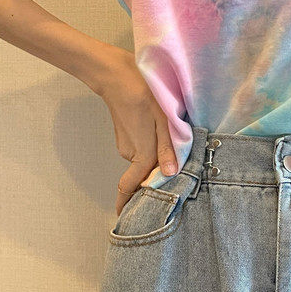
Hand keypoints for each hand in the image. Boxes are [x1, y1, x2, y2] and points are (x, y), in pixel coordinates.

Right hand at [94, 47, 178, 215]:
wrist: (116, 74)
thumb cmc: (143, 94)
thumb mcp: (162, 119)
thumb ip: (167, 147)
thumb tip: (170, 172)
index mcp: (141, 152)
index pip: (131, 185)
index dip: (128, 202)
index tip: (125, 217)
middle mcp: (131, 153)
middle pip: (145, 173)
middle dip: (156, 176)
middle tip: (174, 174)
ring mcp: (126, 144)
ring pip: (144, 159)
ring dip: (156, 157)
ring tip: (171, 143)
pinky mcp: (125, 135)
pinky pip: (141, 148)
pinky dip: (150, 146)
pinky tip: (159, 131)